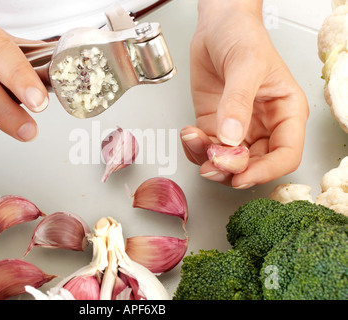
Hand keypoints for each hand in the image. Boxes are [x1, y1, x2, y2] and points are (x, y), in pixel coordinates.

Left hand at [181, 0, 308, 188]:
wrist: (217, 26)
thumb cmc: (243, 36)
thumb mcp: (246, 65)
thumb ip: (237, 102)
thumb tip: (231, 137)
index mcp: (286, 112)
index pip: (285, 155)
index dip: (265, 171)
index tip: (241, 176)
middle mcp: (264, 125)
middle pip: (254, 164)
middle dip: (232, 168)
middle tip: (212, 160)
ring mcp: (237, 127)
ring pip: (227, 162)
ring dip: (208, 160)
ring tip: (195, 140)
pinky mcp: (215, 125)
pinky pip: (206, 149)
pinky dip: (195, 149)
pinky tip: (189, 133)